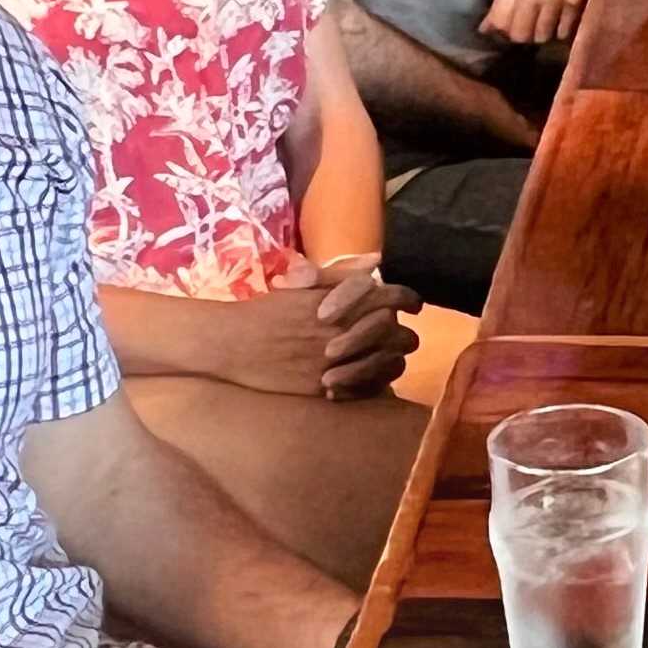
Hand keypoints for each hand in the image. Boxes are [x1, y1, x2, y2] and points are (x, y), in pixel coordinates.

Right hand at [216, 258, 418, 397]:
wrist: (234, 344)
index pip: (393, 298)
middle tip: (400, 335)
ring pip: (390, 362)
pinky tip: (370, 375)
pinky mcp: (330, 385)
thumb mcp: (304, 285)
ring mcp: (340, 360)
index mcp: (342, 302)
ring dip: (393, 358)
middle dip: (404, 333)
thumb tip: (375, 262)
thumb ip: (341, 274)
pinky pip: (370, 386)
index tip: (414, 305)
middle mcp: (346, 330)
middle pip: (399, 333)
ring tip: (388, 356)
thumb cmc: (267, 311)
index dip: (409, 300)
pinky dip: (375, 380)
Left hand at [483, 0, 599, 45]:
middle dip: (519, 36)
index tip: (502, 30)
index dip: (499, 31)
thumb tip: (486, 28)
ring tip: (540, 27)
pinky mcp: (573, 3)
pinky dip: (559, 31)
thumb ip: (499, 0)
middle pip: (520, 35)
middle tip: (523, 30)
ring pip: (541, 35)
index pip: (500, 22)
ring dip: (539, 34)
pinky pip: (563, 30)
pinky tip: (557, 24)